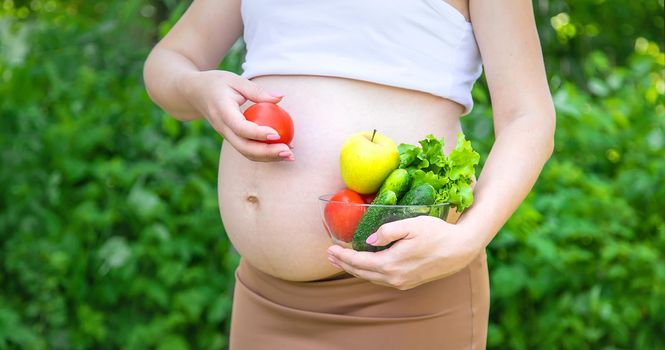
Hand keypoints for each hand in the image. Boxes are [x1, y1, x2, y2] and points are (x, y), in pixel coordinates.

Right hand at [179, 70, 293, 161]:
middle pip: (244, 147)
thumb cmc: (216, 83)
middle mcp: (223, 128)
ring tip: (290, 155)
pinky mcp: (231, 138)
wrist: (193, 94)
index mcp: (222, 112)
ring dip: (268, 157)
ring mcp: (226, 135)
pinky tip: (281, 151)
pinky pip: (247, 150)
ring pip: (246, 153)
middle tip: (289, 151)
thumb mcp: (235, 80)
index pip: (241, 127)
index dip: (258, 133)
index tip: (277, 134)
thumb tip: (280, 97)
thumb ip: (257, 91)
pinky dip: (264, 153)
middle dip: (267, 153)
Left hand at [327, 216, 482, 289]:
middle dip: (343, 264)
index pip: (358, 261)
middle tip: (329, 255)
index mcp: (391, 263)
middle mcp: (393, 277)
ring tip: (341, 261)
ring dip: (354, 269)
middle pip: (361, 272)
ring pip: (370, 277)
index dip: (342, 256)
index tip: (330, 249)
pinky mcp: (407, 282)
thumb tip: (369, 239)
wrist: (460, 250)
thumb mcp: (411, 224)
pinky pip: (381, 279)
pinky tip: (364, 265)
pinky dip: (368, 272)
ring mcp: (401, 282)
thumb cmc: (437, 233)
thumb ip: (387, 231)